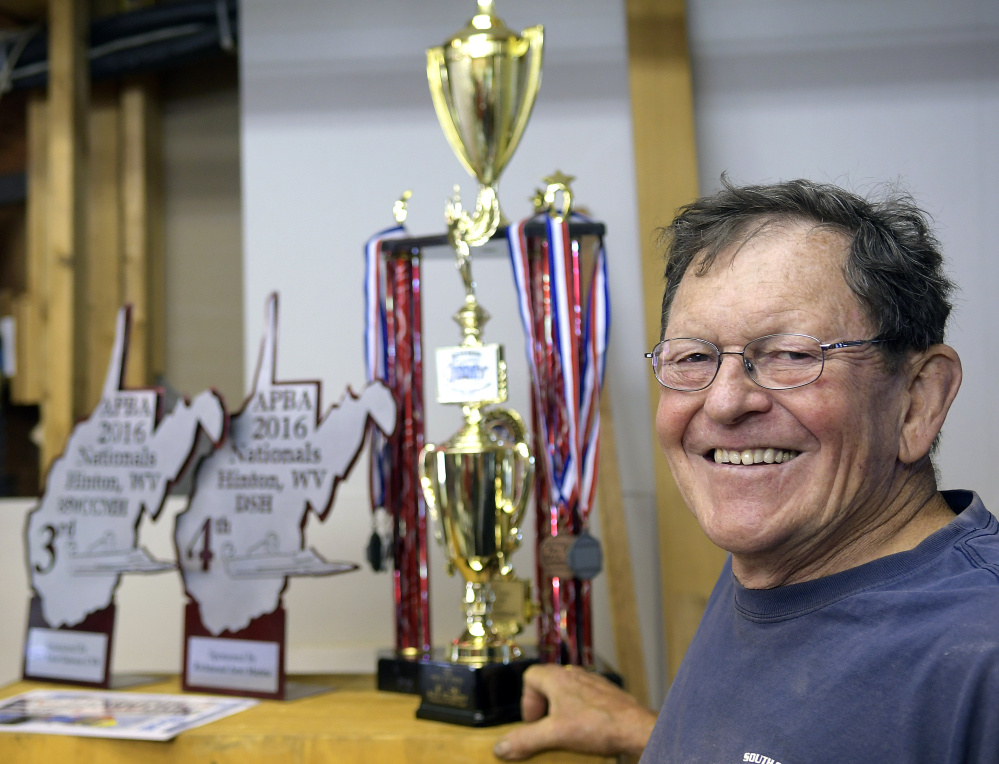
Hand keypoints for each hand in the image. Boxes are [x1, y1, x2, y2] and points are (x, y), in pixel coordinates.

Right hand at [493, 664, 656, 759]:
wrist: (635, 727)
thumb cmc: (599, 725)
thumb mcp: (555, 734)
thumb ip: (526, 739)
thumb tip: (501, 746)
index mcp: (558, 677)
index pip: (530, 676)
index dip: (526, 701)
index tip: (533, 722)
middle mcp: (574, 675)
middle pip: (547, 684)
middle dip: (543, 708)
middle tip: (546, 728)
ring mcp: (592, 683)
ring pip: (567, 691)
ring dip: (561, 711)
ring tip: (565, 732)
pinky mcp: (606, 694)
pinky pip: (584, 699)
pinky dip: (579, 713)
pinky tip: (585, 732)